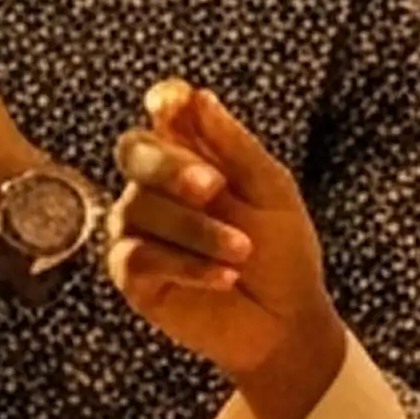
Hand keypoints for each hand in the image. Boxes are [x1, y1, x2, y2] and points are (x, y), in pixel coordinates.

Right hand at [106, 79, 347, 418]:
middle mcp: (156, 186)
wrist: (286, 321)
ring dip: (197, 230)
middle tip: (214, 186)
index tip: (175, 102)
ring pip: (140, 207)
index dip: (164, 101)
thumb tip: (198, 97)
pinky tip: (224, 276)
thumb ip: (234, 147)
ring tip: (243, 251)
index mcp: (191, 156)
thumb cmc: (283, 253)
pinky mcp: (133, 275)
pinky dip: (186, 264)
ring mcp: (138, 229)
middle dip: (170, 165)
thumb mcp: (272, 192)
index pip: (165, 114)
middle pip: (135, 152)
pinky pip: (140, 256)